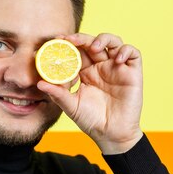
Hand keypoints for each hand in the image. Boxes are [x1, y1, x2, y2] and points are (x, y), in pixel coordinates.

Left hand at [37, 32, 143, 153]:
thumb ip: (57, 94)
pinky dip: (126, 51)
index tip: (56, 41)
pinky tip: (117, 60)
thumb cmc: (91, 120)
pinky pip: (133, 53)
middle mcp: (100, 67)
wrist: (110, 135)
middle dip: (82, 38)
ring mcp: (116, 68)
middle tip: (70, 39)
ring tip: (94, 47)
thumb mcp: (71, 106)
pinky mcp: (132, 73)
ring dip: (103, 39)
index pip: (77, 51)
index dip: (68, 44)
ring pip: (113, 42)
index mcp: (85, 72)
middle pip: (92, 43)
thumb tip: (39, 84)